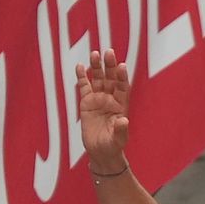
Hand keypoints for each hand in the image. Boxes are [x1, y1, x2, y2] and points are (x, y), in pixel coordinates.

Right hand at [74, 48, 138, 180]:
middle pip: (110, 79)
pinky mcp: (86, 103)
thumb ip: (121, 130)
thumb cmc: (112, 146)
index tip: (122, 65)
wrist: (100, 151)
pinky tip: (79, 66)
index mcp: (121, 106)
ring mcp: (98, 100)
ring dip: (96, 67)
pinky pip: (84, 87)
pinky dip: (81, 77)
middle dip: (109, 66)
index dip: (122, 77)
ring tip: (94, 53)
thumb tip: (124, 120)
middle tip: (108, 52)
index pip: (122, 87)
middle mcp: (110, 99)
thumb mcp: (118, 139)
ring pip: (97, 80)